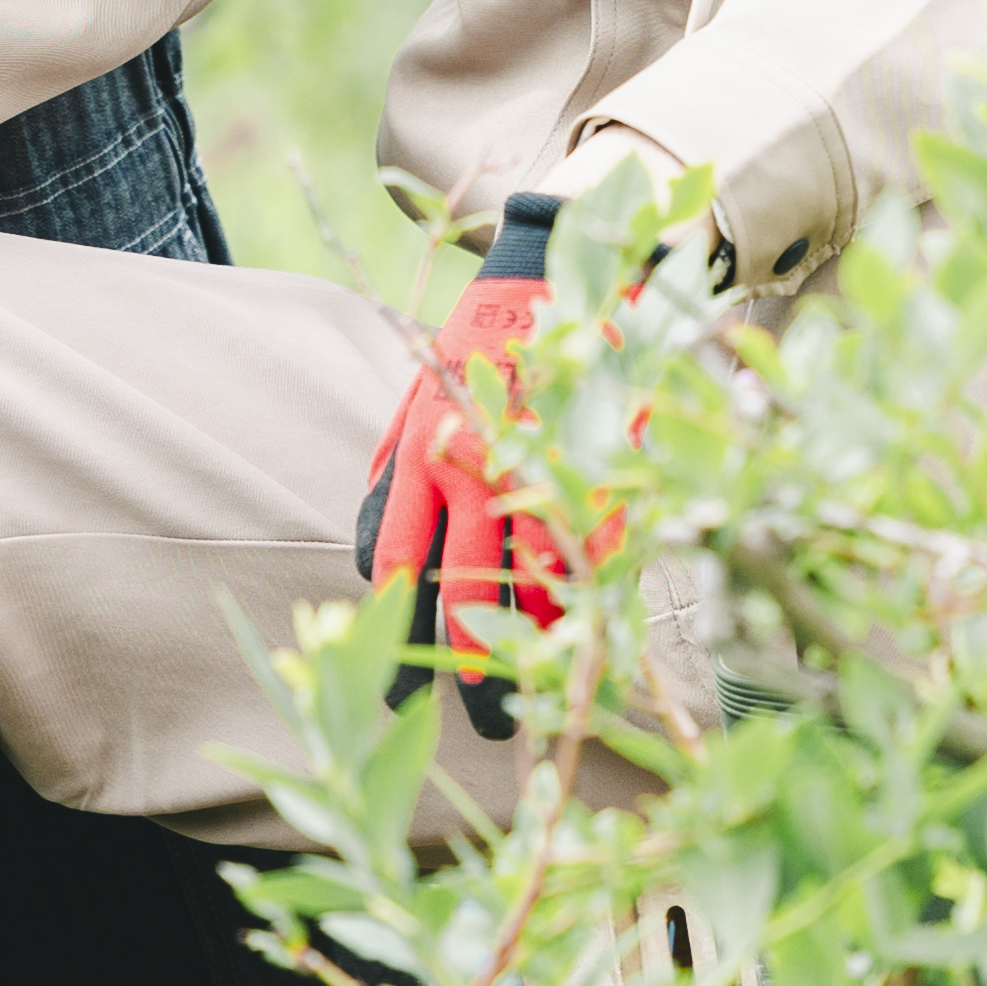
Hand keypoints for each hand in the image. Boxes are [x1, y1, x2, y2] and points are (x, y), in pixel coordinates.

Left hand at [353, 192, 610, 735]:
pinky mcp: (612, 468)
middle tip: (484, 723)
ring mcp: (551, 471)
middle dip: (473, 668)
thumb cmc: (487, 334)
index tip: (392, 681)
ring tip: (550, 700)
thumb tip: (374, 549)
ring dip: (548, 650)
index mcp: (424, 450)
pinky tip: (604, 637)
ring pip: (545, 588)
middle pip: (469, 593)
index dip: (391, 629)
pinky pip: (606, 555)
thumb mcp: (420, 391)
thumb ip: (395, 467)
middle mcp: (481, 468)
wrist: (571, 262)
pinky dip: (605, 600)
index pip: (394, 563)